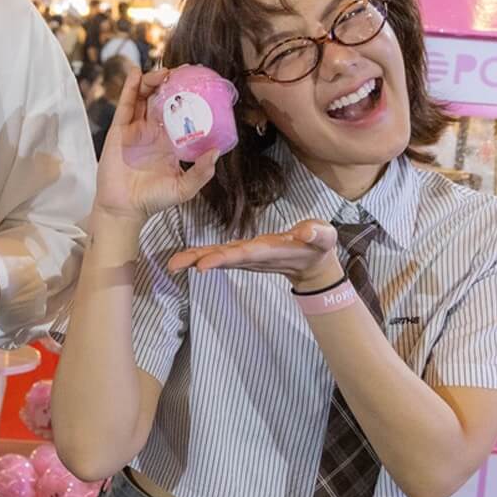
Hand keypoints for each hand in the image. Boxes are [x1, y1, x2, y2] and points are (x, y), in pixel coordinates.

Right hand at [94, 67, 217, 221]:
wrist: (125, 209)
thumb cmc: (154, 200)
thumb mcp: (184, 188)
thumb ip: (201, 172)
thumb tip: (215, 152)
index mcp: (170, 140)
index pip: (180, 111)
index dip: (187, 96)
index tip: (198, 83)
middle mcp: (153, 131)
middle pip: (162, 98)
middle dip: (171, 83)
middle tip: (182, 72)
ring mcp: (135, 128)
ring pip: (143, 97)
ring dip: (152, 81)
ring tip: (162, 73)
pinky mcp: (119, 130)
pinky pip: (125, 105)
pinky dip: (130, 87)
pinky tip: (136, 73)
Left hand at [164, 218, 342, 291]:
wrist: (313, 261)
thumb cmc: (318, 245)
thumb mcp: (324, 237)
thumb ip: (317, 234)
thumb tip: (306, 231)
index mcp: (269, 251)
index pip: (243, 254)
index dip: (223, 258)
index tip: (202, 265)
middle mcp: (253, 255)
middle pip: (223, 258)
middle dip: (199, 260)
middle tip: (175, 265)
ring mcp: (246, 256)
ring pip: (217, 257)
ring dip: (194, 259)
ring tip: (172, 263)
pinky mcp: (243, 252)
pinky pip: (219, 253)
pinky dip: (201, 254)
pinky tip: (184, 257)